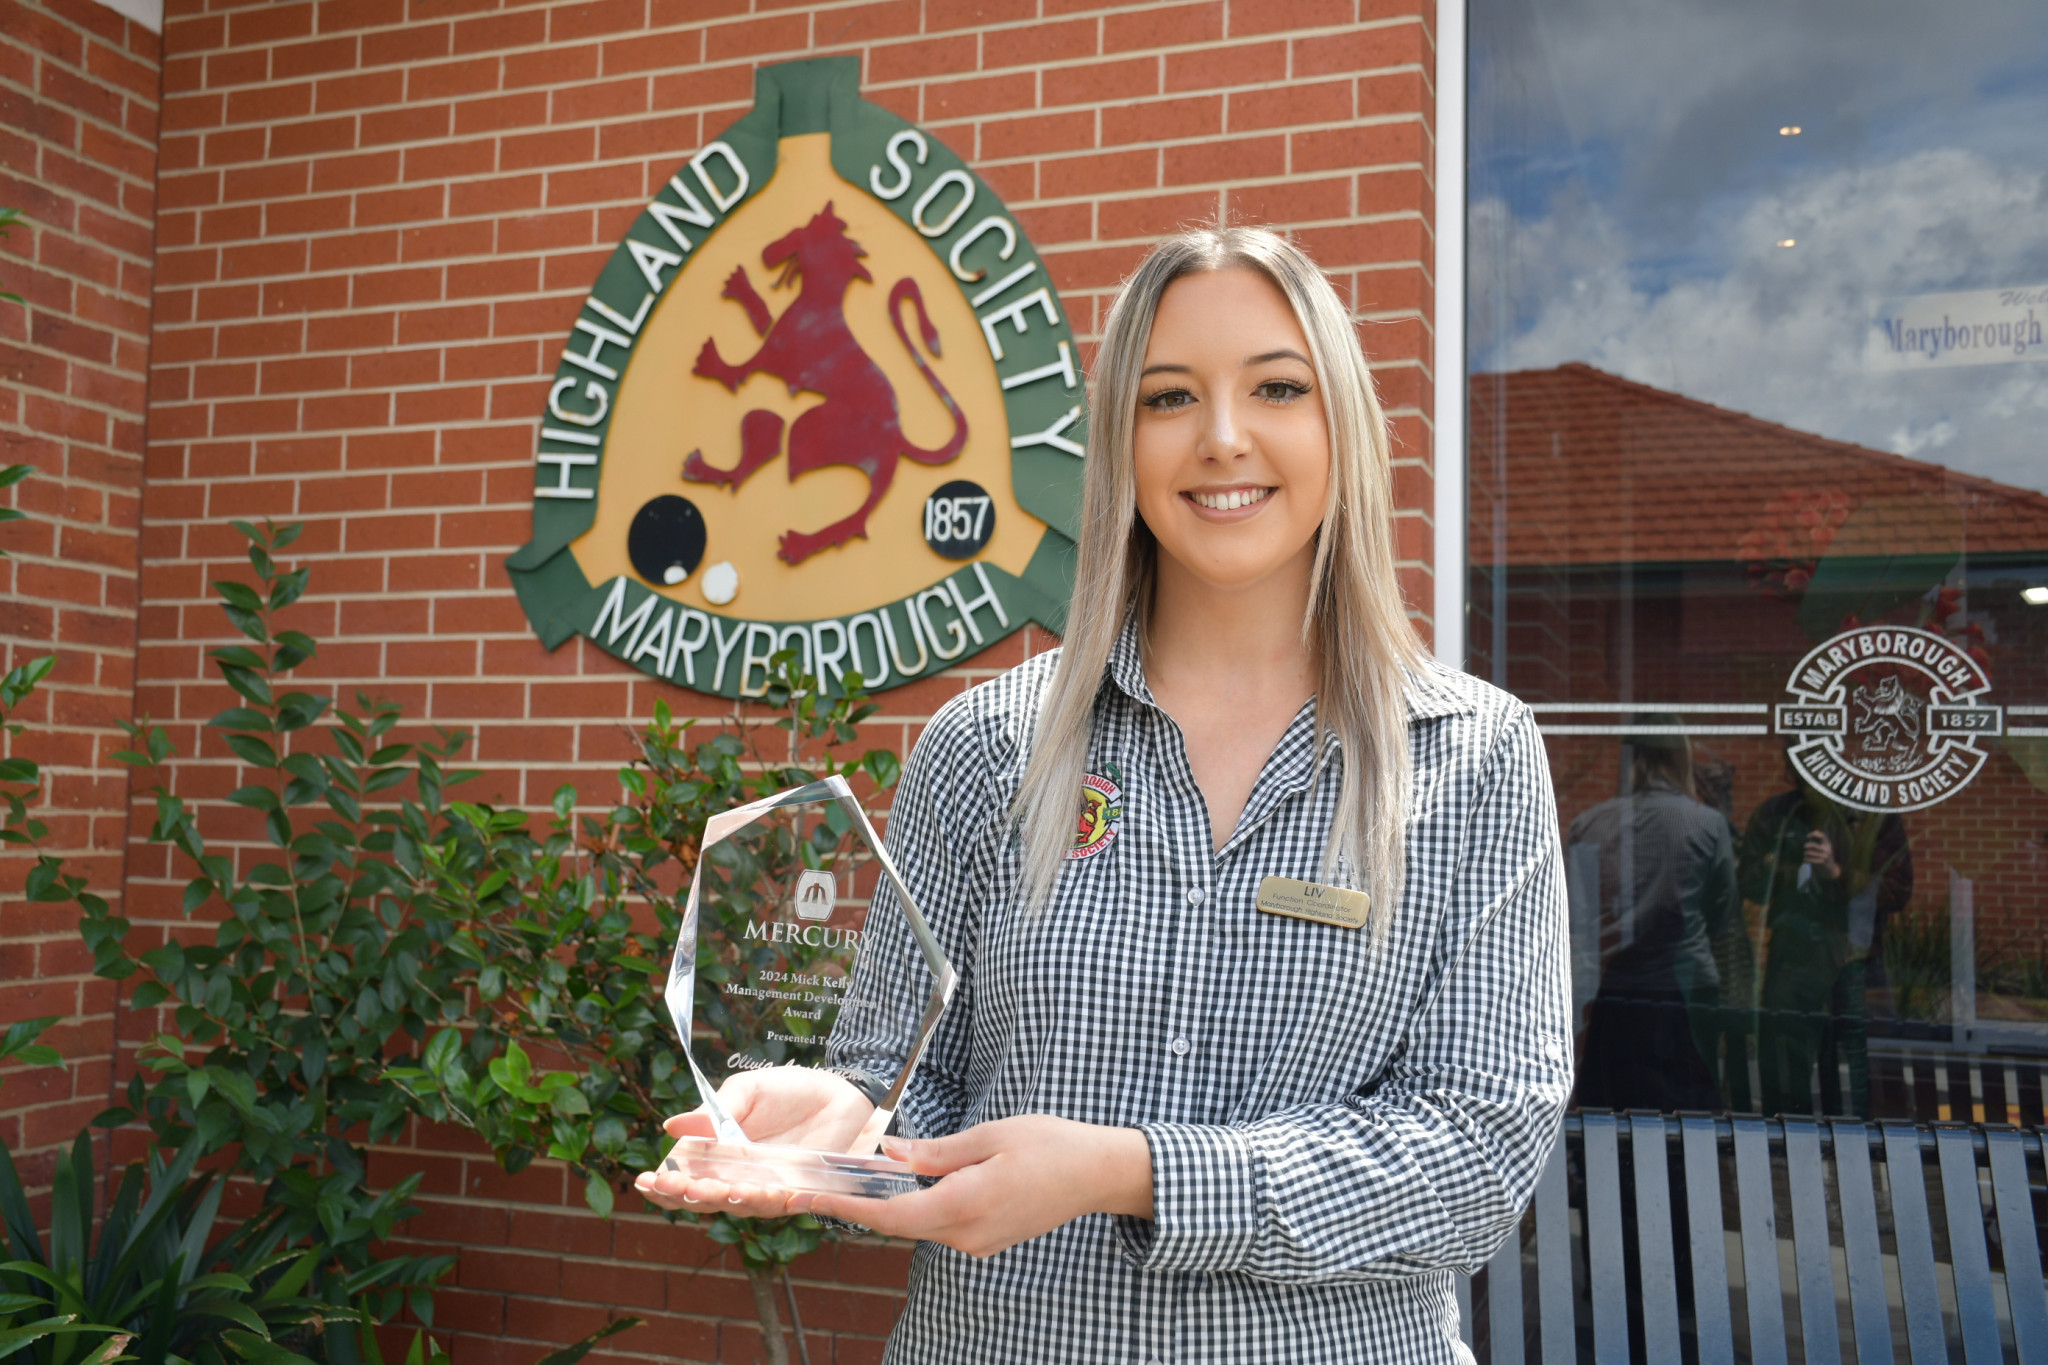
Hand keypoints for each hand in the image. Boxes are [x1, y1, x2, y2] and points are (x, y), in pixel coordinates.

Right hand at [633, 1068, 873, 1217]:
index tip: (647, 1181)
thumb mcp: (746, 1092)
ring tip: (707, 1190)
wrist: (840, 1092)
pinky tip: (746, 1193)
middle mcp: (735, 1177)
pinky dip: (760, 1201)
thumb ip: (713, 1112)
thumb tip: (669, 1126)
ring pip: (735, 1205)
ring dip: (720, 1199)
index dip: (663, 1184)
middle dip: (684, 1195)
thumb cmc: (788, 1090)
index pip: (682, 1176)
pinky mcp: (794, 1193)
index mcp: (716, 1153)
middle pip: (702, 1198)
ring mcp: (764, 1188)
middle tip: (673, 1186)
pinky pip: (774, 1204)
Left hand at [806, 1115, 1154, 1258]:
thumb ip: (937, 1152)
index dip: (847, 1207)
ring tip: (854, 1183)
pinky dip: (916, 1208)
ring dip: (887, 1207)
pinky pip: (941, 1226)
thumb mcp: (990, 1135)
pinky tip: (905, 1187)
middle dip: (858, 1207)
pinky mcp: (987, 1241)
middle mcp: (968, 1235)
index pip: (891, 1215)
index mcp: (965, 1205)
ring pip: (919, 1226)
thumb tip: (890, 1153)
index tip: (811, 1198)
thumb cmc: (1050, 1145)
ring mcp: (978, 1243)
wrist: (1097, 1174)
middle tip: (819, 1187)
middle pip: (899, 1225)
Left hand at [1802, 831, 1839, 879]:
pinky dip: (1806, 859)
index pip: (1822, 836)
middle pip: (1813, 845)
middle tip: (1804, 846)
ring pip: (1809, 852)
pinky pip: (1810, 859)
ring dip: (1805, 853)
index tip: (1807, 836)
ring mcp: (1825, 856)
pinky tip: (1805, 859)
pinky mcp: (1822, 862)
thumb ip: (1819, 842)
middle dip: (1807, 845)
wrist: (1830, 869)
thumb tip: (1809, 835)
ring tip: (1805, 854)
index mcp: (1828, 844)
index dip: (1814, 834)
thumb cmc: (1824, 856)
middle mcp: (1827, 849)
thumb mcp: (1824, 848)